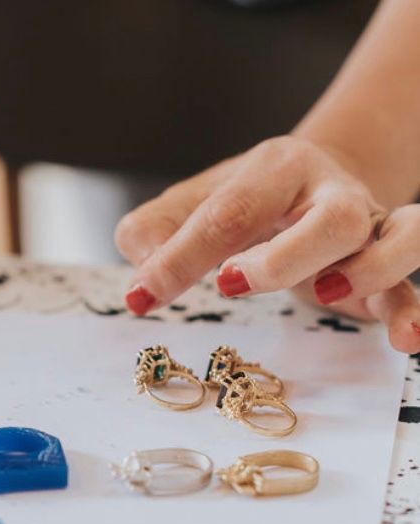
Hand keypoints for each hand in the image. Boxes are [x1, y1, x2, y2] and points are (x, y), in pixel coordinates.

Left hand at [115, 135, 419, 353]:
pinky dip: (413, 310)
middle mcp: (331, 194)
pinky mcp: (387, 268)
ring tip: (324, 297)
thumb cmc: (245, 200)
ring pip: (400, 237)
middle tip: (229, 284)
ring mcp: (368, 230)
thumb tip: (142, 271)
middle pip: (332, 218)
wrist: (316, 178)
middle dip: (282, 259)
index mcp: (274, 172)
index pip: (228, 213)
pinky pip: (412, 282)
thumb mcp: (191, 204)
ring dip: (368, 272)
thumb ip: (154, 231)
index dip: (181, 258)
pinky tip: (405, 339)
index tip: (142, 298)